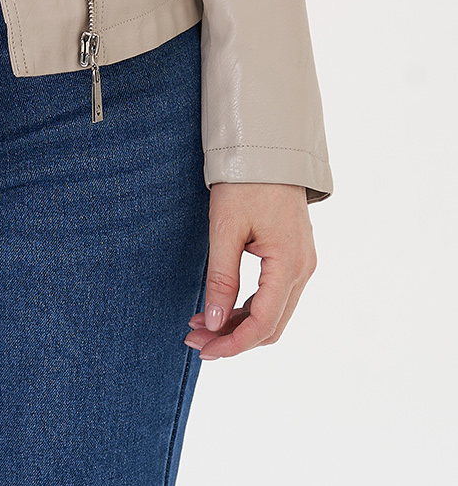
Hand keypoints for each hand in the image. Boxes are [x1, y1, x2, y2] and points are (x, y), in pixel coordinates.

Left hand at [184, 182, 315, 359]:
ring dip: (239, 324)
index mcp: (289, 265)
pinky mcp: (294, 256)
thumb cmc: (245, 182)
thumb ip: (222, 277)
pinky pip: (274, 295)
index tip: (203, 349)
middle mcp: (302, 269)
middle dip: (233, 338)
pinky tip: (222, 307)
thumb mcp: (226, 228)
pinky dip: (249, 307)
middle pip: (271, 325)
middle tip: (195, 339)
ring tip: (201, 324)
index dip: (232, 343)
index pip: (263, 324)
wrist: (267, 148)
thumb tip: (215, 322)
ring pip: (273, 313)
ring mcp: (302, 263)